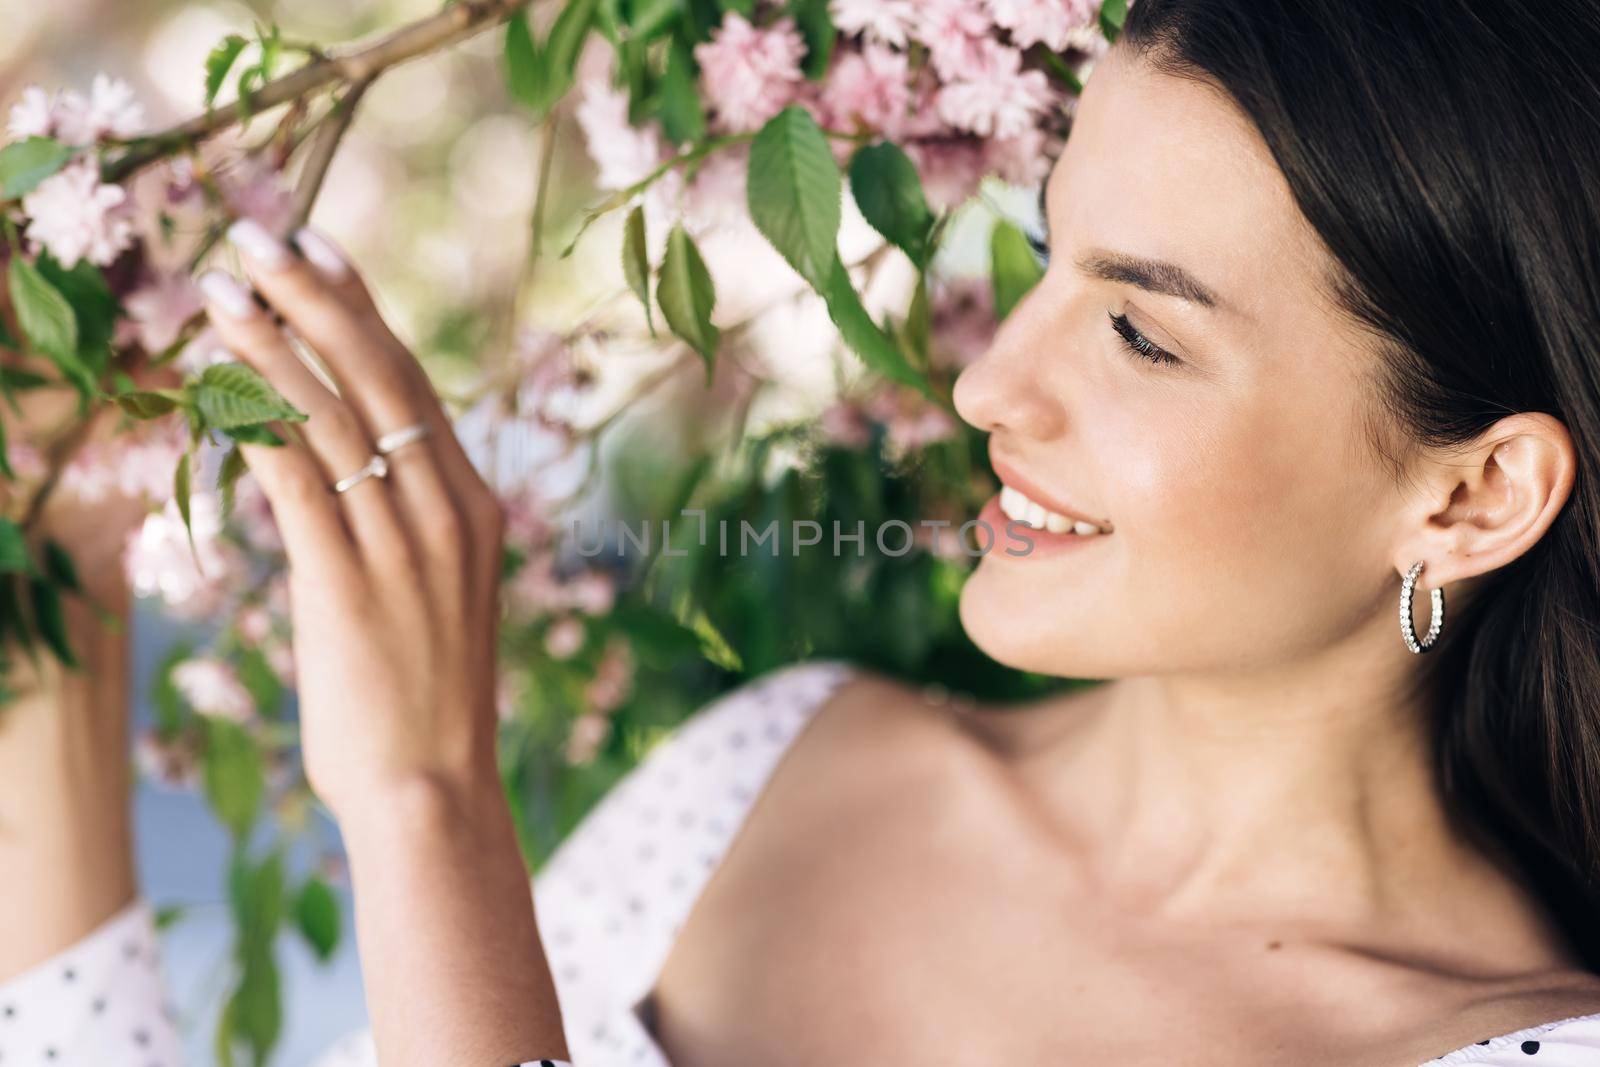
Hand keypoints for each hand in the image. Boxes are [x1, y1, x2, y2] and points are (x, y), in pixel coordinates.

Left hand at [197, 220, 506, 822]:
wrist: (434, 790)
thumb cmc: (426, 702)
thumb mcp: (437, 597)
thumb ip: (408, 528)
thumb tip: (348, 474)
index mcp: (474, 509)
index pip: (414, 386)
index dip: (363, 310)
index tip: (321, 251)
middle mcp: (448, 512)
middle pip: (378, 378)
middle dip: (316, 299)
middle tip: (261, 237)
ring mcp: (403, 545)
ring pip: (332, 416)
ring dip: (271, 344)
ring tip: (220, 291)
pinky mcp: (349, 583)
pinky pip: (296, 479)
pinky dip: (255, 421)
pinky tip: (217, 382)